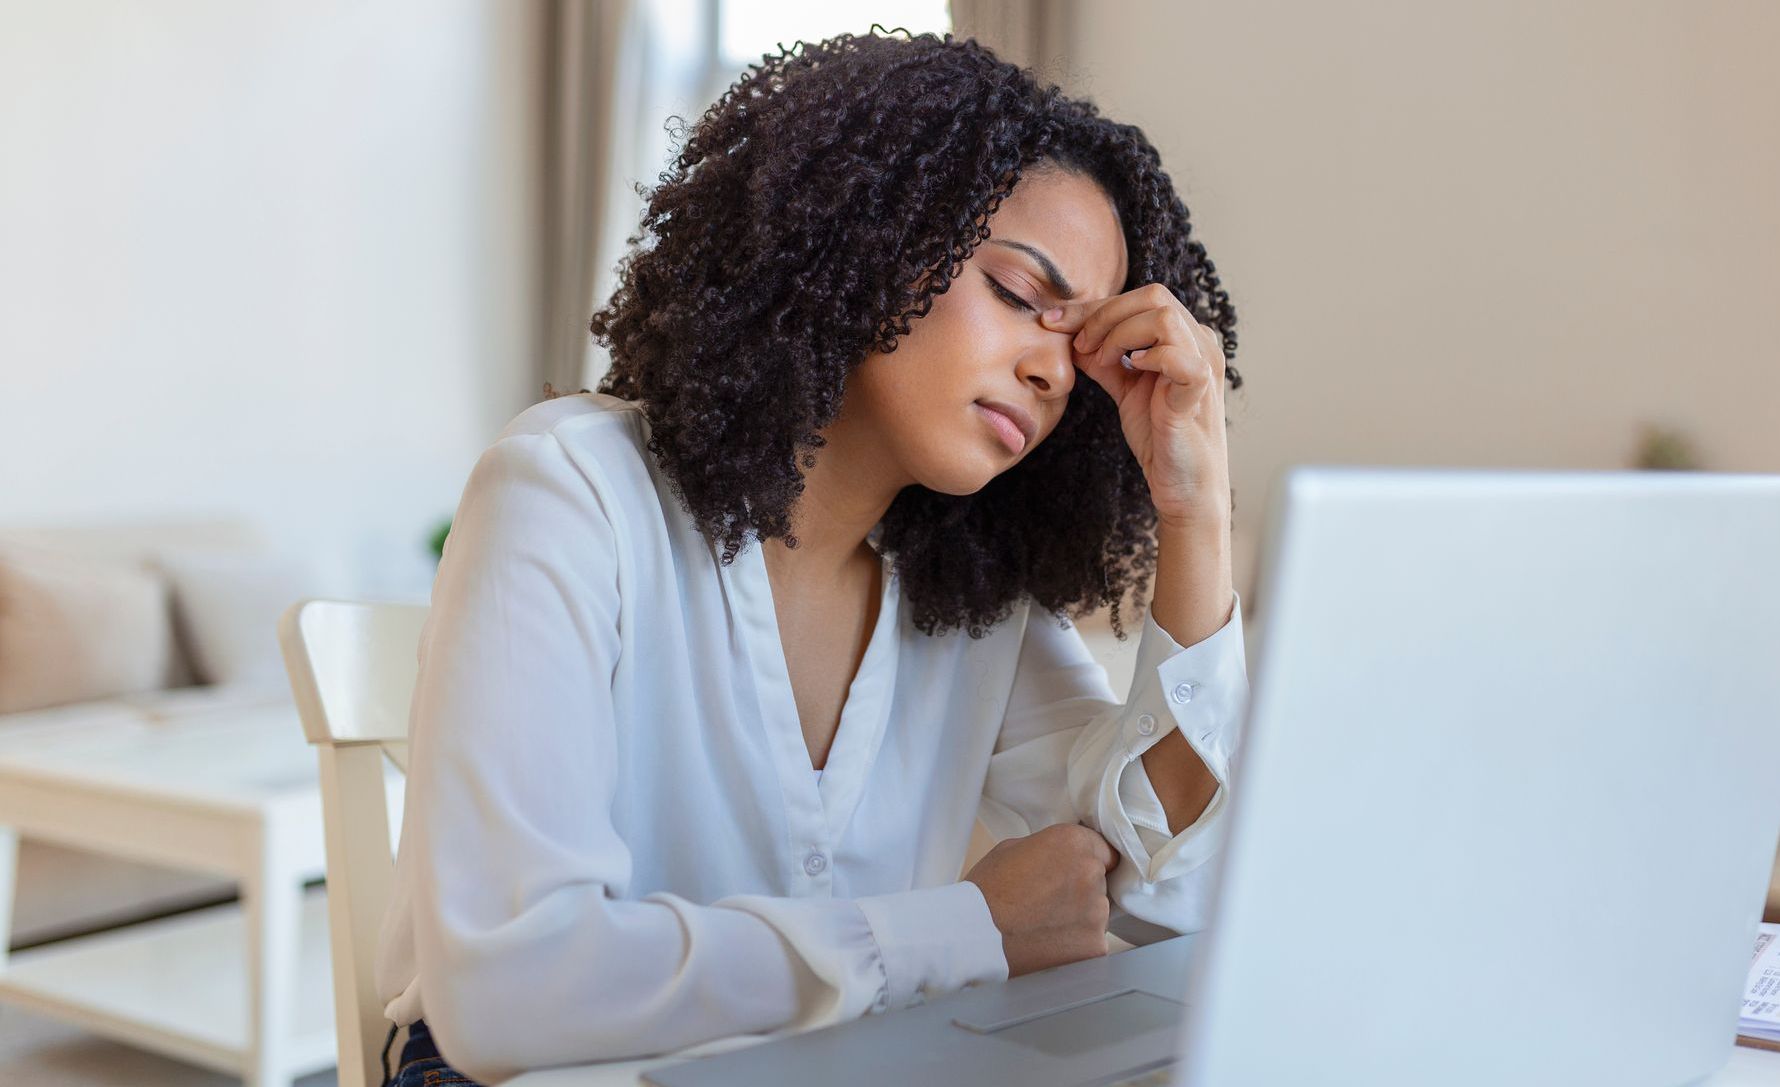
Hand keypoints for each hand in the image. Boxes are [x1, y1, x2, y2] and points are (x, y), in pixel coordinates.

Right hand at [963, 823, 1118, 977]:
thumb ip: (1048, 849)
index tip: (1073, 873)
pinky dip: (1076, 945)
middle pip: (1100, 881)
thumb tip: (1059, 859)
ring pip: (1097, 914)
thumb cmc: (985, 892)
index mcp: (1073, 843)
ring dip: (1079, 919)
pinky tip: (1050, 944)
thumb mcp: (1012, 849)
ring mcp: (1097, 913)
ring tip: (1045, 926)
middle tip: (1050, 901)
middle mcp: (1091, 874)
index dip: (1086, 861)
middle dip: (1081, 890)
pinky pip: (1092, 942)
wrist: (975, 937)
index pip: (1102, 849)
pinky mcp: (1095, 946)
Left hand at [1041, 285, 1230, 526]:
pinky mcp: (1200, 388)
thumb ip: (1103, 359)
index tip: (1051, 321)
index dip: (1092, 306)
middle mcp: (1200, 340)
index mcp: (1184, 335)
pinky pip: (1177, 354)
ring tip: (1102, 361)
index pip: (1138, 300)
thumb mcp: (1124, 387)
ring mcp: (1205, 362)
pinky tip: (1131, 371)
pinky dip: (1147, 356)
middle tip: (1079, 346)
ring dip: (1121, 333)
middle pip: (1153, 295)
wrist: (1183, 484)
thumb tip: (1068, 334)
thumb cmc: (1159, 435)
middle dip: (1103, 314)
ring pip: (1163, 316)